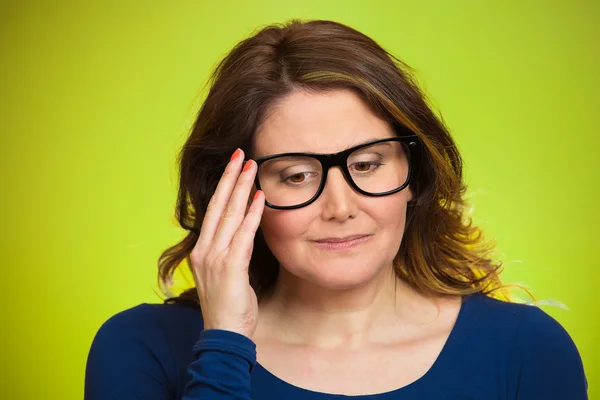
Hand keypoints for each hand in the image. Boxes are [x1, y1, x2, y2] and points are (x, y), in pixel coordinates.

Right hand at [190, 148, 264, 338]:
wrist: (224, 336)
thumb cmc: (229, 306)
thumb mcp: (227, 273)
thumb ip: (233, 249)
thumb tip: (246, 229)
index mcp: (203, 250)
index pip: (213, 211)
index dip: (224, 187)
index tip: (234, 166)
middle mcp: (205, 250)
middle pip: (218, 206)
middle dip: (231, 178)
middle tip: (241, 154)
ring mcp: (215, 258)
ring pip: (229, 215)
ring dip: (242, 189)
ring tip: (252, 167)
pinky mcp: (229, 268)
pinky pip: (242, 235)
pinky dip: (252, 215)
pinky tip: (260, 198)